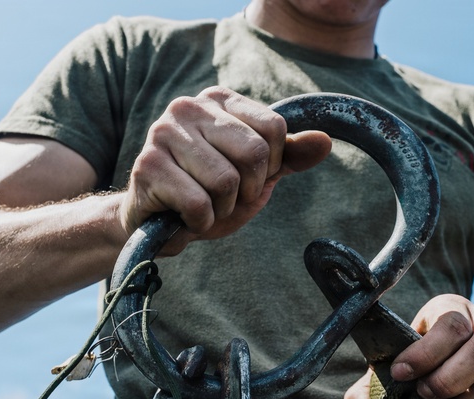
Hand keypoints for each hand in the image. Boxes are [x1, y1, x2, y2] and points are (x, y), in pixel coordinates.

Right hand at [121, 86, 332, 254]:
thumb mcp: (255, 174)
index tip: (249, 178)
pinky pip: (199, 203)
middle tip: (227, 198)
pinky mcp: (148, 166)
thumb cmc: (208, 194)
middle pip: (255, 153)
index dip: (272, 166)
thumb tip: (325, 141)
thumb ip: (289, 156)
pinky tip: (185, 217)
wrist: (156, 224)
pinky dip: (200, 221)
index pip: (275, 128)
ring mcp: (164, 133)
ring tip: (204, 205)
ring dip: (222, 208)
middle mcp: (189, 106)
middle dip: (249, 189)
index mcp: (219, 99)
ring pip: (226, 181)